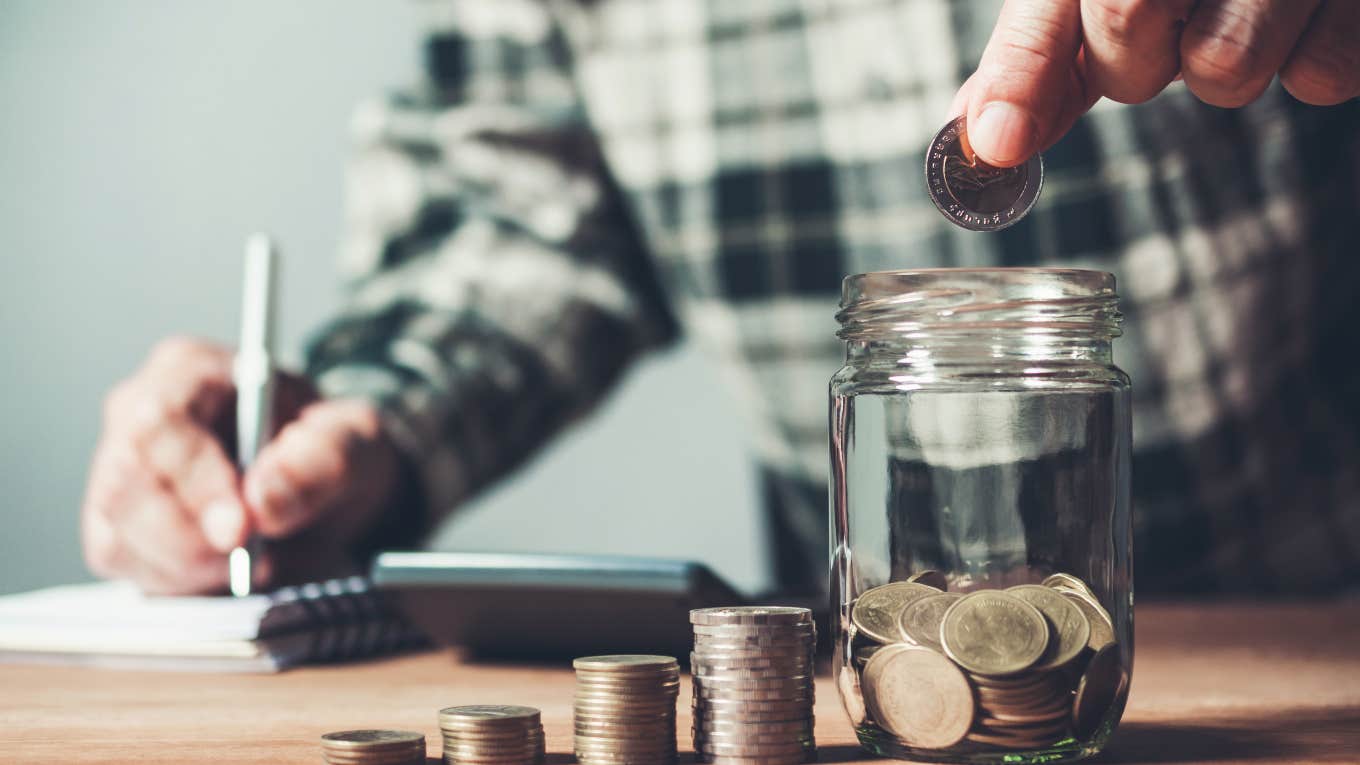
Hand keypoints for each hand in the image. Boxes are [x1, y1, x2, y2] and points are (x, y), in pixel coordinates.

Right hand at [81, 337, 400, 593]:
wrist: (329, 485)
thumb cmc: (333, 446)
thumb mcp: (356, 438)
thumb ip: (323, 457)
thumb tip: (264, 500)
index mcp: (189, 370)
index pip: (160, 421)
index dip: (195, 480)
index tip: (240, 529)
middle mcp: (138, 414)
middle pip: (126, 484)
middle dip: (191, 538)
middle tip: (255, 560)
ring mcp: (118, 471)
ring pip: (118, 534)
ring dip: (188, 565)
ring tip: (253, 562)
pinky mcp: (117, 523)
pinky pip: (124, 564)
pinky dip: (176, 581)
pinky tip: (223, 570)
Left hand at [953, 0, 1359, 166]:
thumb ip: (1043, 53)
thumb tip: (981, 136)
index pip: (1052, 10)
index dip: (1020, 77)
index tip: (995, 145)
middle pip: (1130, 36)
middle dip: (1134, 64)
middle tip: (1169, 23)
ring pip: (1226, 70)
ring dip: (1221, 65)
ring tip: (1240, 10)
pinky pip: (1319, 75)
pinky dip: (1307, 62)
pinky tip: (1305, 15)